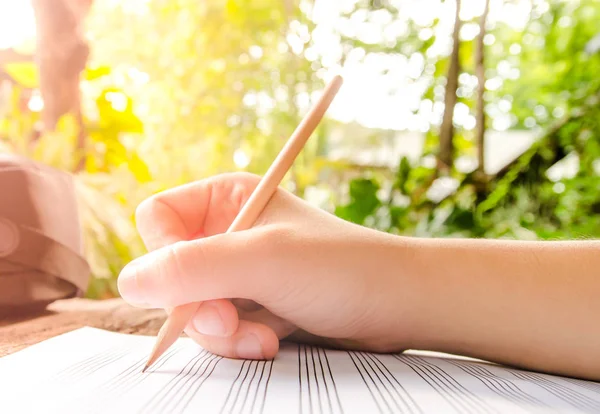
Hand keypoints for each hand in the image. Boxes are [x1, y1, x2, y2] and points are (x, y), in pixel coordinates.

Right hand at [118, 173, 417, 359]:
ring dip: (222, 332)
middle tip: (230, 323)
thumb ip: (194, 267)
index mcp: (226, 198)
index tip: (194, 284)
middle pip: (170, 271)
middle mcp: (227, 232)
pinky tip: (270, 342)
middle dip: (199, 306)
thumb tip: (130, 281)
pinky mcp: (251, 304)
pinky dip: (238, 342)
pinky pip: (217, 329)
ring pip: (191, 307)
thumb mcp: (264, 260)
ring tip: (262, 338)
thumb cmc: (341, 267)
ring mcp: (237, 272)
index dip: (165, 255)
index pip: (157, 219)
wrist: (395, 305)